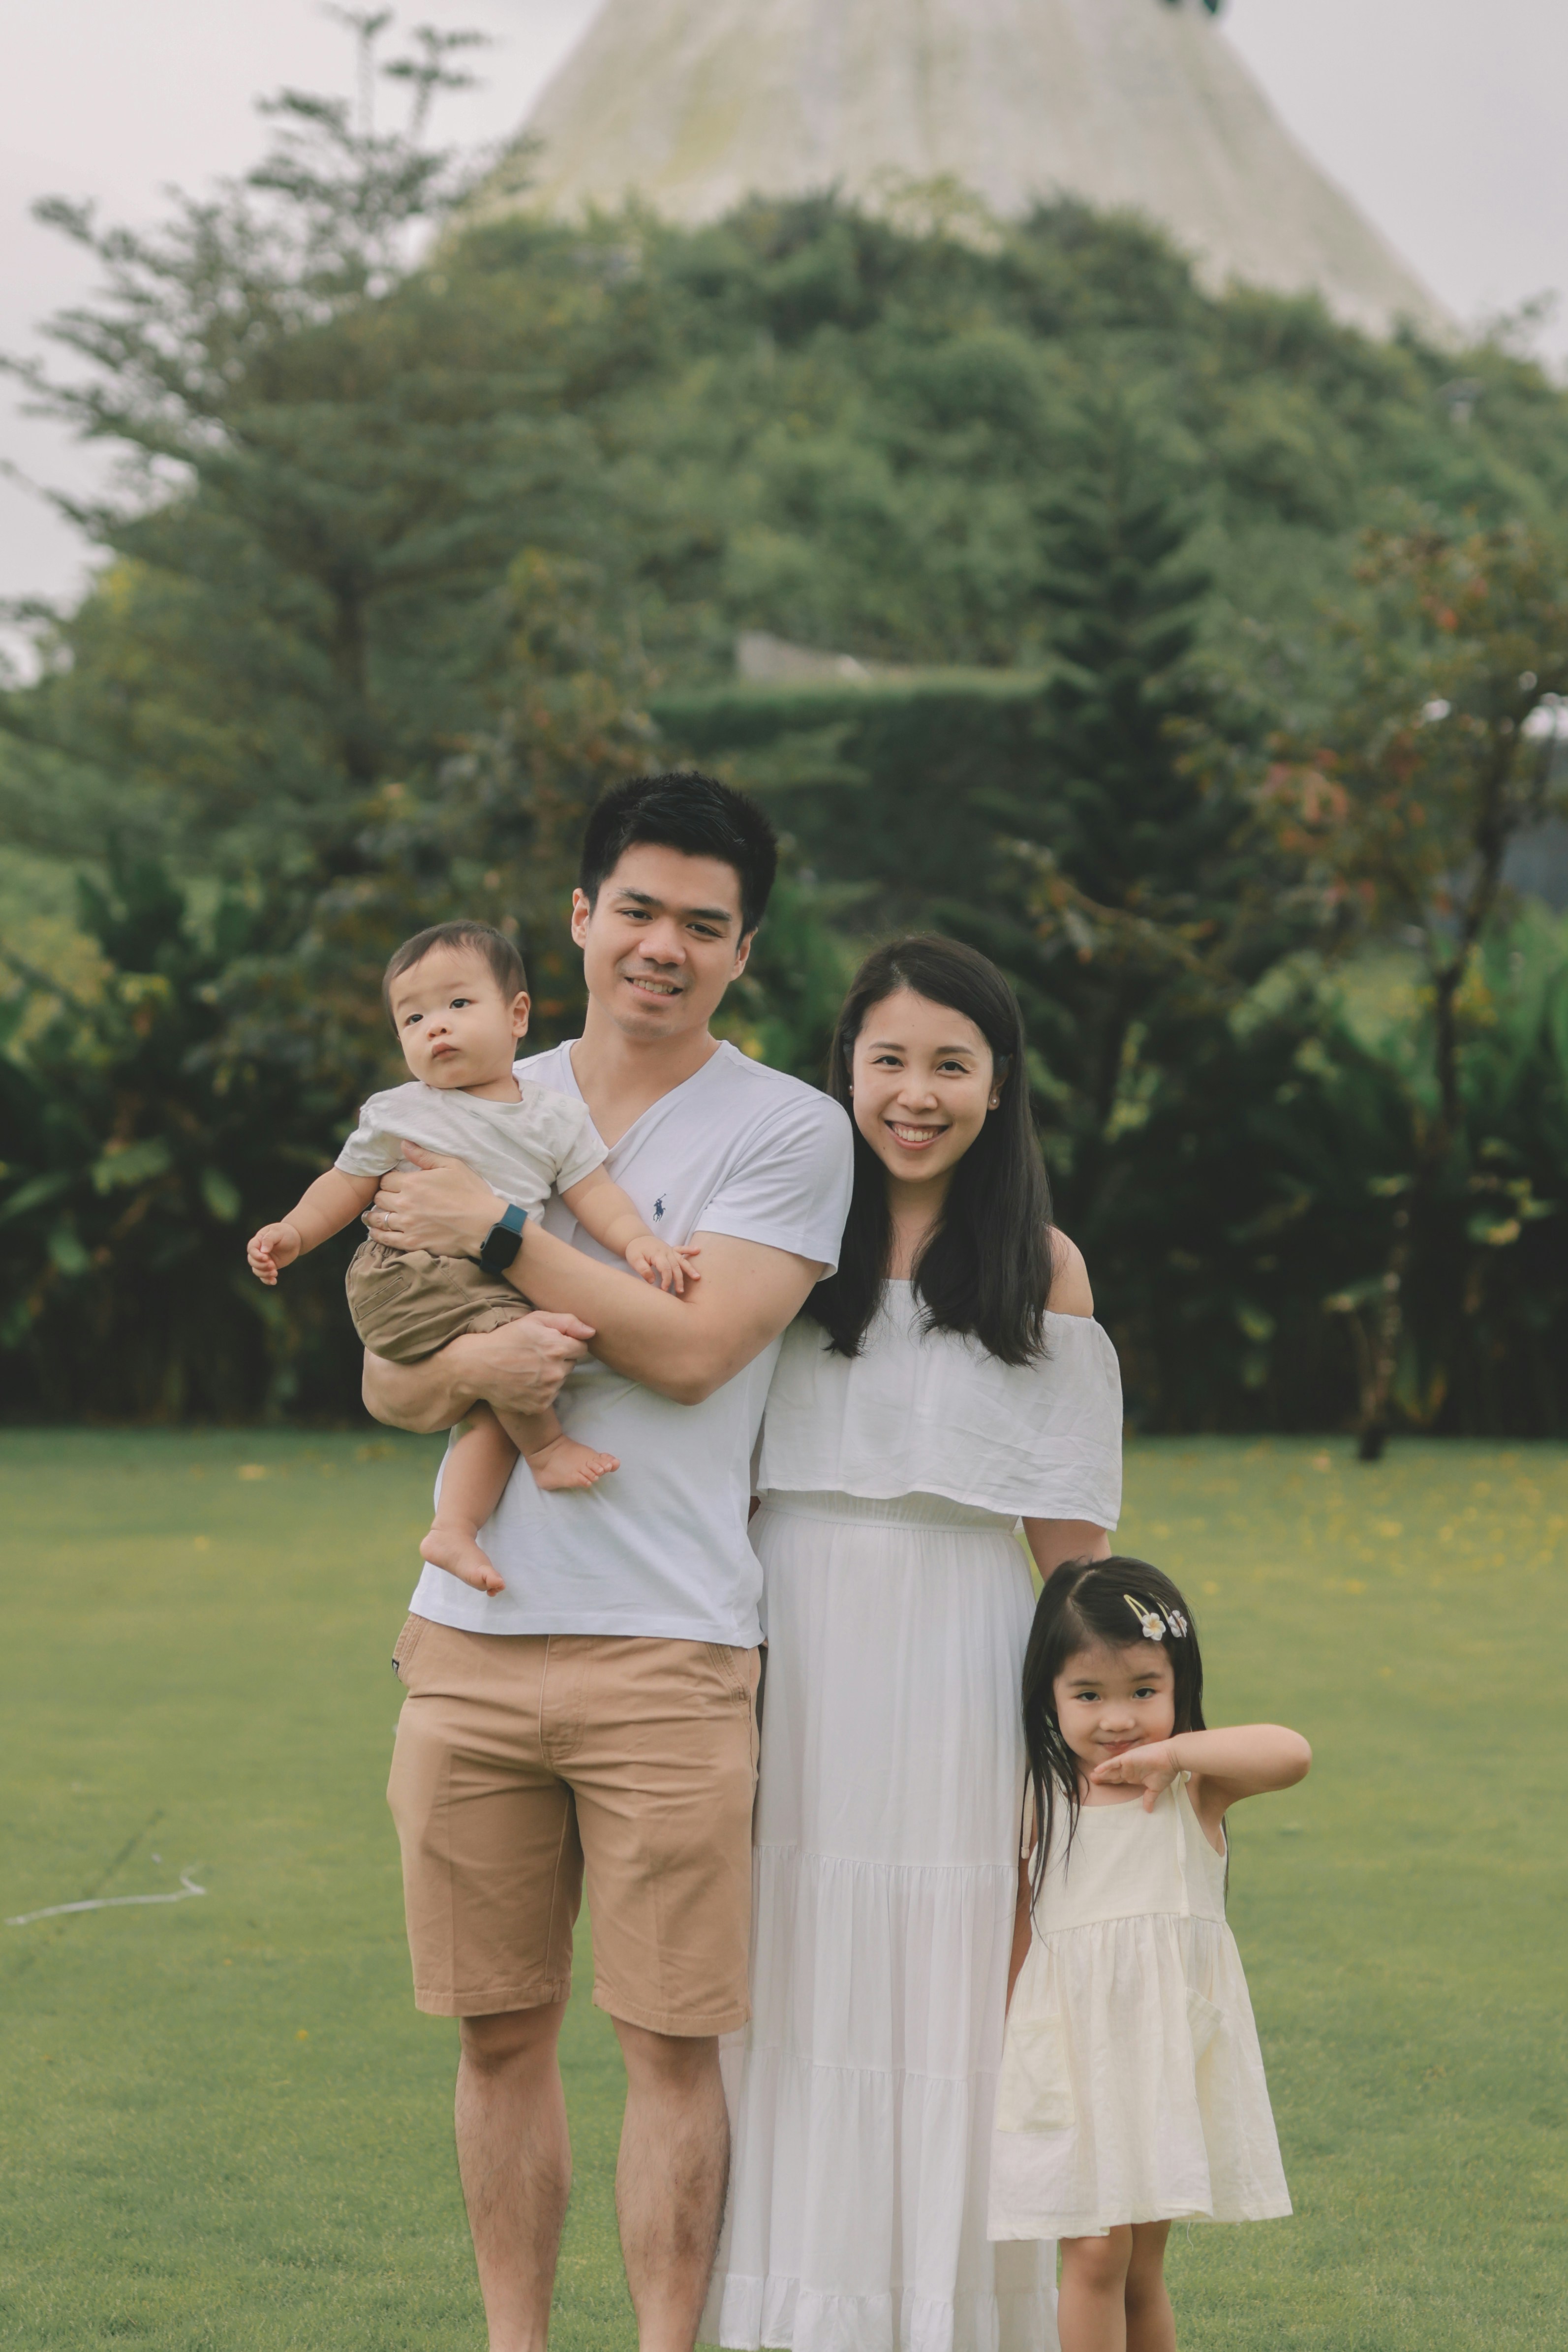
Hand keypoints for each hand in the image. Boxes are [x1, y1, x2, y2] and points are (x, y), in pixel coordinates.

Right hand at [247, 1221, 301, 1284]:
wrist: (295, 1240)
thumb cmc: (285, 1233)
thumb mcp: (277, 1232)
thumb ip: (269, 1240)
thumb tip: (263, 1251)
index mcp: (258, 1241)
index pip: (251, 1249)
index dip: (256, 1255)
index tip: (266, 1258)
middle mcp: (258, 1252)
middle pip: (252, 1261)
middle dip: (261, 1265)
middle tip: (273, 1265)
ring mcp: (263, 1260)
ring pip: (257, 1270)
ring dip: (264, 1274)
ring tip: (275, 1273)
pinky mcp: (269, 1267)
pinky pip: (264, 1276)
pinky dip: (267, 1280)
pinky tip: (274, 1281)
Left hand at [368, 1142, 501, 1258]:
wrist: (484, 1224)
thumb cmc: (471, 1193)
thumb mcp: (452, 1166)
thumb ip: (424, 1155)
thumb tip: (403, 1143)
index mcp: (412, 1183)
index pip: (386, 1179)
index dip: (389, 1180)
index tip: (394, 1183)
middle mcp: (405, 1203)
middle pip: (379, 1198)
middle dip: (382, 1196)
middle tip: (388, 1197)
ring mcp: (407, 1224)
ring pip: (378, 1218)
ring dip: (375, 1215)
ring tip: (374, 1214)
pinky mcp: (412, 1242)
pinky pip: (386, 1239)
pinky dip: (377, 1235)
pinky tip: (375, 1232)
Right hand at [457, 1314, 594, 1418]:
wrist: (476, 1367)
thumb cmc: (505, 1338)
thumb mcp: (534, 1320)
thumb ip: (567, 1322)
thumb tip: (592, 1331)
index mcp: (557, 1347)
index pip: (582, 1348)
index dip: (568, 1344)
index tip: (551, 1343)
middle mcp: (556, 1371)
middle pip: (571, 1365)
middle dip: (559, 1359)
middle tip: (536, 1355)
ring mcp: (548, 1391)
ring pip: (560, 1381)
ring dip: (551, 1375)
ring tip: (527, 1368)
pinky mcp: (540, 1405)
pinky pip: (550, 1396)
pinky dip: (541, 1390)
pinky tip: (524, 1382)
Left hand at [625, 1236, 701, 1293]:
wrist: (636, 1238)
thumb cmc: (635, 1250)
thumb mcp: (634, 1260)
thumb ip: (643, 1270)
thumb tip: (652, 1281)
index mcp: (657, 1254)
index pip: (665, 1269)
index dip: (666, 1280)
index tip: (664, 1289)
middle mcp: (666, 1252)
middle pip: (675, 1267)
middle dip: (679, 1279)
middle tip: (680, 1291)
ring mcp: (670, 1250)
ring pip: (681, 1260)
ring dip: (689, 1269)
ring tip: (697, 1277)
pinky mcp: (671, 1249)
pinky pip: (682, 1249)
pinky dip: (690, 1249)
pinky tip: (698, 1250)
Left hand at [1088, 1741, 1181, 1810]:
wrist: (1172, 1758)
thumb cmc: (1165, 1771)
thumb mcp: (1156, 1788)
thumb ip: (1149, 1798)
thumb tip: (1149, 1810)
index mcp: (1134, 1776)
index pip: (1119, 1781)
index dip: (1110, 1783)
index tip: (1100, 1786)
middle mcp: (1129, 1770)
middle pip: (1112, 1776)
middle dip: (1103, 1779)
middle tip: (1091, 1781)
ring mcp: (1127, 1764)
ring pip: (1111, 1770)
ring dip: (1102, 1774)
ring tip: (1092, 1777)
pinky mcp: (1127, 1758)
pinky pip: (1114, 1762)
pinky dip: (1105, 1766)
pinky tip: (1097, 1770)